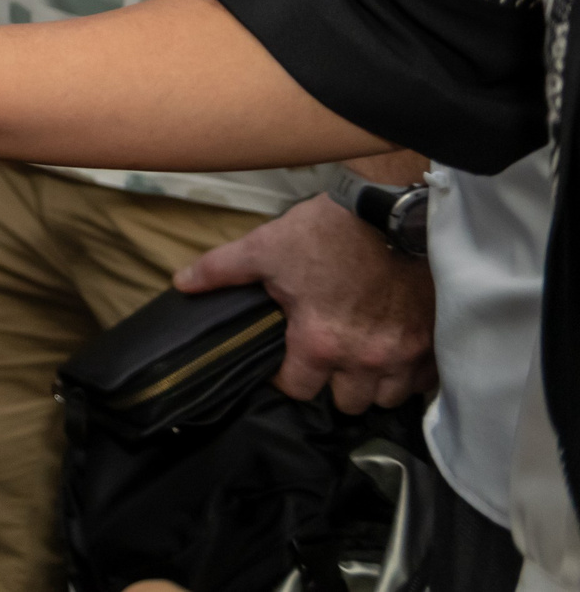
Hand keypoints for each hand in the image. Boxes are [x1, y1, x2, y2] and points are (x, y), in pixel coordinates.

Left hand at [174, 193, 436, 411]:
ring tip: (362, 361)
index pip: (297, 390)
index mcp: (320, 343)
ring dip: (374, 385)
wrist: (390, 211)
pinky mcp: (433, 341)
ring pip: (388, 397)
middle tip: (327, 362)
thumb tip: (181, 284)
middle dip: (335, 388)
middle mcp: (365, 359)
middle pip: (348, 403)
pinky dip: (410, 374)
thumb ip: (220, 271)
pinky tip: (395, 353)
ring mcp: (405, 353)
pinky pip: (423, 380)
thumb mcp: (263, 248)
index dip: (285, 379)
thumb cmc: (326, 232)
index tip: (284, 364)